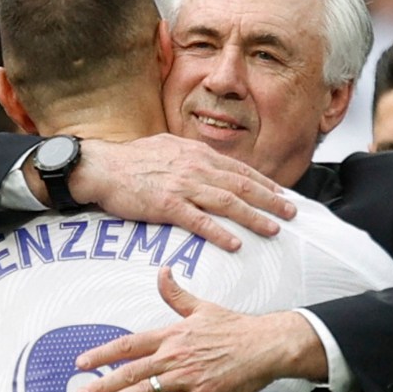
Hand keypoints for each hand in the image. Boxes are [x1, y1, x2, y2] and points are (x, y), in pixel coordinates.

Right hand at [66, 134, 296, 251]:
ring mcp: (183, 186)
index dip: (264, 183)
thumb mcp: (167, 147)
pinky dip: (220, 233)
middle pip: (242, 186)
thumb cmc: (131, 160)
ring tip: (273, 229)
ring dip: (254, 217)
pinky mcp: (167, 206)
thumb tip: (208, 163)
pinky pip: (200, 222)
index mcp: (197, 154)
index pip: (239, 170)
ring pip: (228, 203)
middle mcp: (196, 168)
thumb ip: (191, 157)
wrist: (101, 166)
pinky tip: (236, 244)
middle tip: (291, 213)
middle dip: (271, 200)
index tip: (282, 194)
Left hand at [74, 267, 325, 391]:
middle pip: (130, 371)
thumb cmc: (235, 327)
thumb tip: (163, 270)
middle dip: (102, 383)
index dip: (103, 353)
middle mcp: (174, 356)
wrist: (265, 345)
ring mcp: (187, 378)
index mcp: (171, 335)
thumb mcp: (201, 307)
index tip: (82, 362)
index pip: (129, 344)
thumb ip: (176, 293)